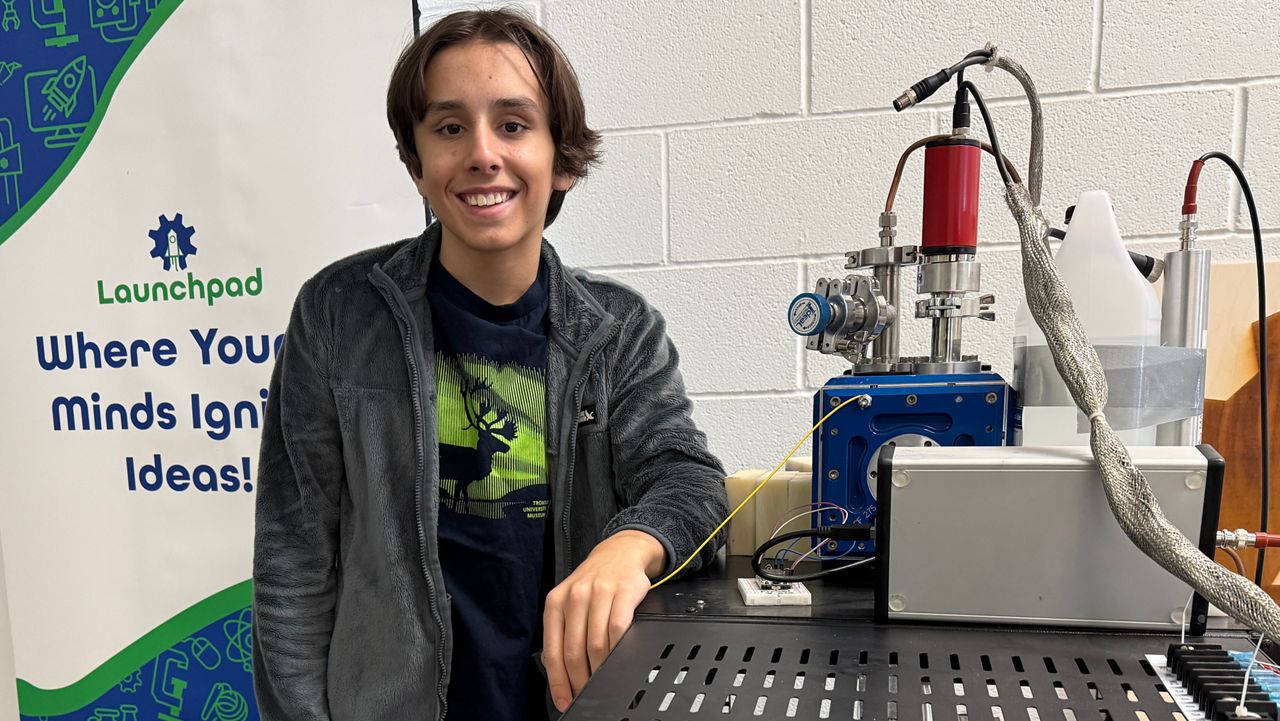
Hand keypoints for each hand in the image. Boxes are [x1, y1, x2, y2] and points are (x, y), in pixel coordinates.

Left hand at [542, 529, 664, 711]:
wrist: (620, 552)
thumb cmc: (593, 583)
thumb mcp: (569, 601)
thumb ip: (563, 632)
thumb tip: (560, 673)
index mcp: (556, 603)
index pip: (553, 651)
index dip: (558, 682)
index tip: (565, 701)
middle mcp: (574, 597)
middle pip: (574, 652)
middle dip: (580, 680)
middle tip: (587, 694)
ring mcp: (599, 593)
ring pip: (596, 644)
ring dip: (600, 670)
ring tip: (603, 681)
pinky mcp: (623, 591)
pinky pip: (619, 629)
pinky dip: (618, 650)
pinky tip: (619, 660)